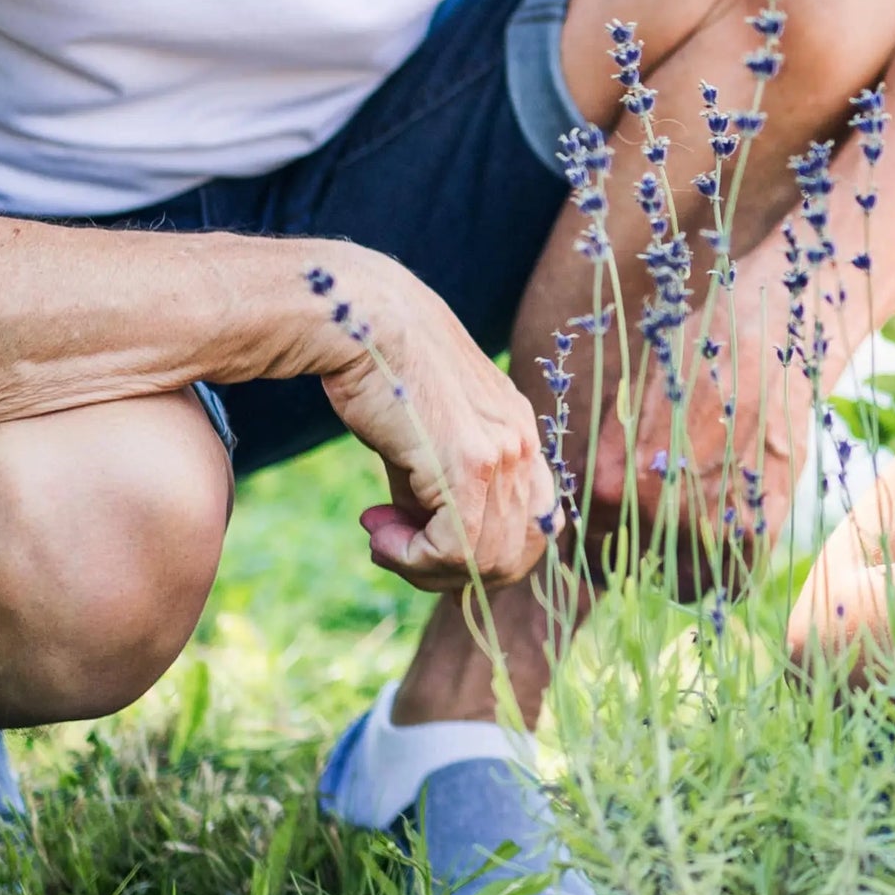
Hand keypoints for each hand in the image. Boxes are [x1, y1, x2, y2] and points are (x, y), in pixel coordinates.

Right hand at [304, 252, 555, 589]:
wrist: (360, 320)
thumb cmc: (380, 375)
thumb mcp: (421, 443)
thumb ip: (438, 493)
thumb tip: (426, 550)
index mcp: (520, 435)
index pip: (534, 527)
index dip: (482, 554)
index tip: (424, 542)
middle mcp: (523, 444)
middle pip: (516, 555)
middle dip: (455, 573)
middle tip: (398, 550)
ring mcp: (503, 453)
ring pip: (487, 561)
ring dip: (423, 567)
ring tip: (380, 538)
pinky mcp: (470, 463)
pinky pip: (457, 550)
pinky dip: (413, 559)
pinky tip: (378, 536)